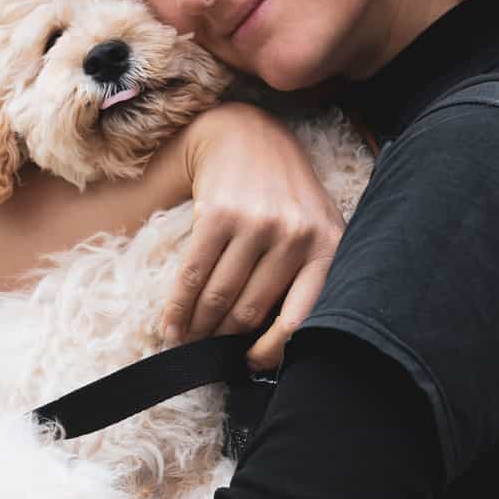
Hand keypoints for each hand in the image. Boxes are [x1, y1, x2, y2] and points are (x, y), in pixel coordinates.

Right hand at [164, 102, 345, 370]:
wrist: (246, 135)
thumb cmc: (284, 193)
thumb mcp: (315, 228)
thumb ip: (311, 276)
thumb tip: (278, 345)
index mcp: (328, 246)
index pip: (302, 320)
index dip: (271, 353)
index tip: (249, 364)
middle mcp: (296, 236)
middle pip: (251, 311)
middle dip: (224, 339)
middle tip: (208, 354)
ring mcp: (258, 224)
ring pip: (220, 298)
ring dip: (198, 328)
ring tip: (187, 341)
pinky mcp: (220, 215)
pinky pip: (194, 275)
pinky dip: (178, 307)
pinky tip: (171, 324)